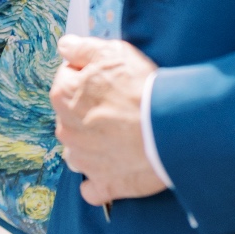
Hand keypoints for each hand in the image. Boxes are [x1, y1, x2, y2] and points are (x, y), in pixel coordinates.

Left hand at [50, 35, 165, 204]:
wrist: (171, 129)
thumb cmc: (142, 89)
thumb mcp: (112, 52)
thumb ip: (82, 48)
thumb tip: (64, 46)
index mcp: (63, 96)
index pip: (65, 79)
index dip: (88, 76)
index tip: (108, 80)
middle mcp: (66, 130)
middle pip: (71, 116)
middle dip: (89, 110)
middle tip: (119, 107)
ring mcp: (84, 160)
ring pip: (79, 150)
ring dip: (93, 145)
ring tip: (121, 137)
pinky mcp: (103, 184)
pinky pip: (93, 187)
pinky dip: (101, 180)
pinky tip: (117, 168)